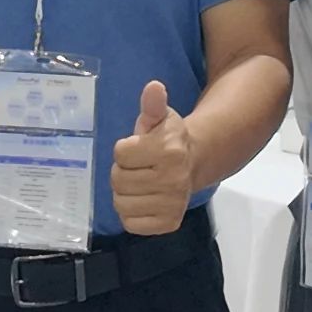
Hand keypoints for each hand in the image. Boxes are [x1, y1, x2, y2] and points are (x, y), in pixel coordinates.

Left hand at [111, 81, 195, 235]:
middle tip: (138, 167)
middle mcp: (174, 179)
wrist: (193, 164)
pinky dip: (131, 214)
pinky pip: (130, 224)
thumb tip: (153, 87)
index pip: (120, 153)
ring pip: (121, 204)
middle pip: (118, 180)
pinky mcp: (169, 224)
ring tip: (140, 184)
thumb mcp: (160, 118)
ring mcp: (172, 204)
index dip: (125, 149)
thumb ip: (153, 105)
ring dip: (124, 194)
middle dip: (122, 171)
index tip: (139, 148)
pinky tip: (144, 201)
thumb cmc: (168, 139)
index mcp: (170, 150)